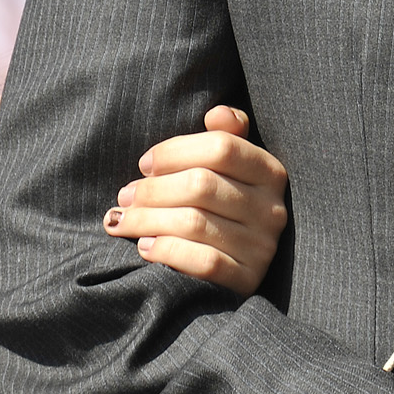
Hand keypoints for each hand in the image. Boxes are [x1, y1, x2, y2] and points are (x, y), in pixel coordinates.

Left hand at [106, 106, 289, 295]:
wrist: (229, 278)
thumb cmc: (219, 211)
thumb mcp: (228, 172)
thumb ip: (226, 138)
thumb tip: (217, 113)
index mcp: (270, 172)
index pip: (222, 147)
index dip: (175, 152)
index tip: (144, 164)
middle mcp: (272, 209)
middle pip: (202, 185)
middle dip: (152, 190)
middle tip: (124, 196)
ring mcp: (262, 247)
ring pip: (195, 223)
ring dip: (147, 220)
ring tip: (121, 220)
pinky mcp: (246, 279)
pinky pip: (203, 261)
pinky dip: (167, 251)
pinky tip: (144, 247)